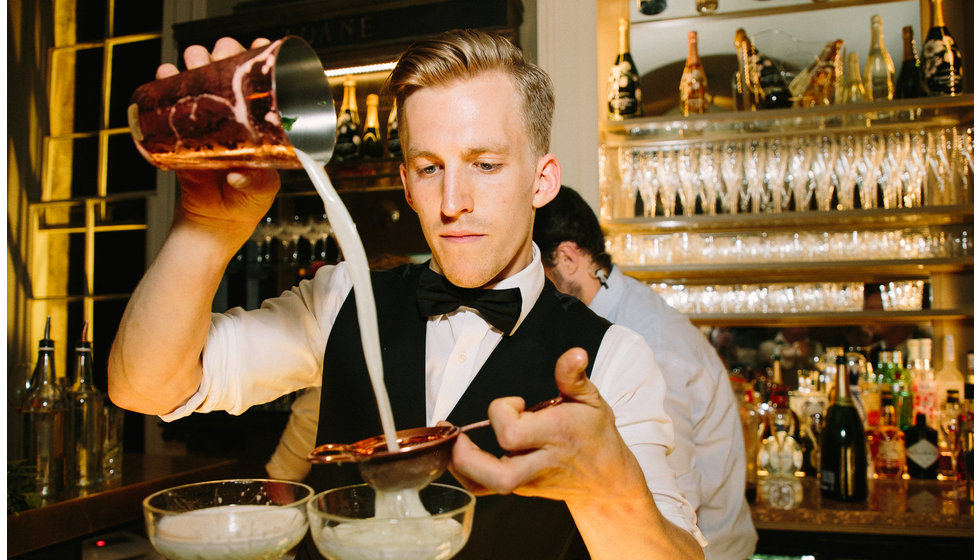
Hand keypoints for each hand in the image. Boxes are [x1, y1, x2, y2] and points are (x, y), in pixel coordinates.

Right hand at [158, 37, 280, 237]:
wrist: (215, 221)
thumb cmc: (247, 201)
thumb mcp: (262, 190)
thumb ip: (256, 182)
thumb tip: (240, 175)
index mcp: (258, 120)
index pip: (259, 80)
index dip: (257, 57)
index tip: (258, 46)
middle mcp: (233, 112)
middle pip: (225, 68)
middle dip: (222, 52)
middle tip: (221, 57)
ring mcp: (205, 117)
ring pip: (197, 75)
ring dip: (194, 60)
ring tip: (195, 63)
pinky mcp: (179, 129)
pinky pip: (169, 99)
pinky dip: (165, 80)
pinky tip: (167, 74)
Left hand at [448, 347, 649, 505]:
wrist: (607, 480)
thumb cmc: (596, 435)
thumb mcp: (591, 400)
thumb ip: (574, 376)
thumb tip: (574, 353)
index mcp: (555, 435)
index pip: (512, 433)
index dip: (503, 411)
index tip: (516, 402)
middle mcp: (539, 462)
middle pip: (499, 475)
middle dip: (468, 456)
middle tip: (457, 432)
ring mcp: (528, 480)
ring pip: (488, 487)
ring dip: (460, 465)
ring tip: (452, 441)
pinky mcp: (521, 489)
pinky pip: (485, 490)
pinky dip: (466, 475)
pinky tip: (459, 454)